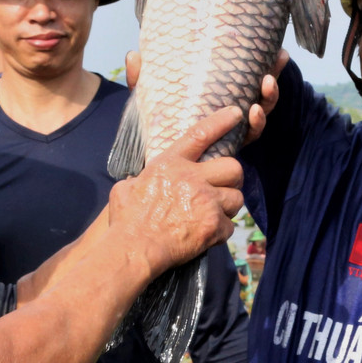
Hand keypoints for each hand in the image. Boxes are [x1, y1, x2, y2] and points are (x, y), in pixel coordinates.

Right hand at [108, 106, 244, 278]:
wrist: (134, 249)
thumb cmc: (126, 220)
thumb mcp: (125, 189)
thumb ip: (140, 181)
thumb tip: (140, 182)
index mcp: (170, 164)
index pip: (200, 134)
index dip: (220, 121)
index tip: (235, 113)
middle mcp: (192, 178)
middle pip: (233, 167)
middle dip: (233, 179)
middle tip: (224, 188)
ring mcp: (206, 201)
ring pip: (236, 198)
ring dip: (227, 208)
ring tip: (213, 216)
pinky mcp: (213, 225)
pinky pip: (229, 226)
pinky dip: (220, 233)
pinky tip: (206, 237)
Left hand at [124, 48, 286, 145]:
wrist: (153, 168)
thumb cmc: (154, 130)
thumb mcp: (147, 102)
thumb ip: (141, 81)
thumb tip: (133, 55)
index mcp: (217, 98)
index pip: (245, 78)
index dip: (263, 64)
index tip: (276, 49)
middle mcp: (231, 115)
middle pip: (259, 92)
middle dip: (273, 76)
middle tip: (279, 58)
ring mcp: (233, 132)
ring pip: (259, 113)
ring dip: (267, 98)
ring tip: (265, 84)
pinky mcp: (231, 148)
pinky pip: (249, 135)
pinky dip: (254, 123)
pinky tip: (252, 112)